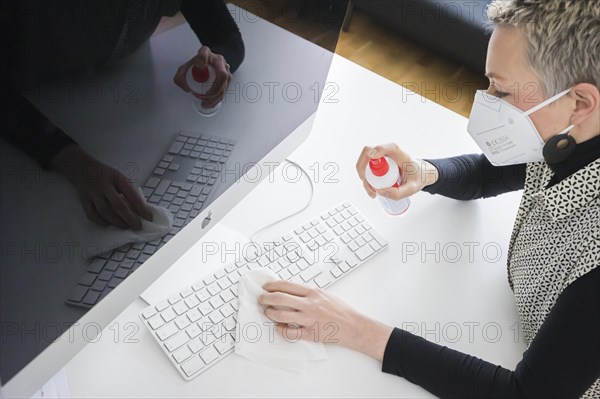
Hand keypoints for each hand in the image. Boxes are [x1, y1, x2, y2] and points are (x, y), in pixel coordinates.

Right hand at [52, 144, 152, 229]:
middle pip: (118, 205)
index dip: (141, 207)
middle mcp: (104, 185)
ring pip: (105, 211)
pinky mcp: (83, 199)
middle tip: (138, 226)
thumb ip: (129, 191)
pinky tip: (109, 224)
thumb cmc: (105, 174)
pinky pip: (91, 214)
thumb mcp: (120, 177)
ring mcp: (92, 193)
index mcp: (117, 178)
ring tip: (126, 226)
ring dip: (117, 221)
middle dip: (130, 218)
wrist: (81, 167)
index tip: (149, 217)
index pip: (132, 194)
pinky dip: (101, 221)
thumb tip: (142, 209)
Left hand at [173, 46, 231, 108]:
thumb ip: (180, 77)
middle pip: (222, 74)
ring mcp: (225, 69)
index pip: (204, 53)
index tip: (199, 67)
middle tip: (206, 94)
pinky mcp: (228, 78)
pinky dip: (217, 99)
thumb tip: (187, 88)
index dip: (202, 59)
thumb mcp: (185, 68)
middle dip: (215, 88)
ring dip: (216, 97)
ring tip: (206, 103)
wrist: (208, 65)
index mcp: (206, 53)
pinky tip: (210, 103)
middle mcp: (218, 60)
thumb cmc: (197, 66)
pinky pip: (225, 90)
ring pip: (224, 84)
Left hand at [259, 280, 392, 360]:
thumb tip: (291, 291)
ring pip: (282, 315)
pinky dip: (281, 329)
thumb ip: (308, 293)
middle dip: (266, 298)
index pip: (286, 286)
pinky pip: (290, 332)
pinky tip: (279, 327)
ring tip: (267, 312)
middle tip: (261, 299)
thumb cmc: (341, 310)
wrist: (353, 326)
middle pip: (280, 298)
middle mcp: (309, 304)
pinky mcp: (310, 333)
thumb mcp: (325, 294)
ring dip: (270, 313)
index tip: (266, 287)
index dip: (272, 285)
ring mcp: (309, 319)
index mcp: (313, 292)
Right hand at [356, 144, 438, 199]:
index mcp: (401, 154)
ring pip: (365, 160)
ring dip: (363, 175)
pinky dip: (365, 176)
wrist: (420, 174)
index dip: (378, 150)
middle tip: (369, 186)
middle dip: (363, 169)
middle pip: (368, 152)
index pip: (388, 147)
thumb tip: (379, 191)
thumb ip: (398, 193)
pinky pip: (366, 165)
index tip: (372, 157)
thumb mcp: (412, 188)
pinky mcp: (378, 160)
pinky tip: (372, 188)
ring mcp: (382, 155)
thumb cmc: (418, 177)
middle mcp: (389, 152)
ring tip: (372, 191)